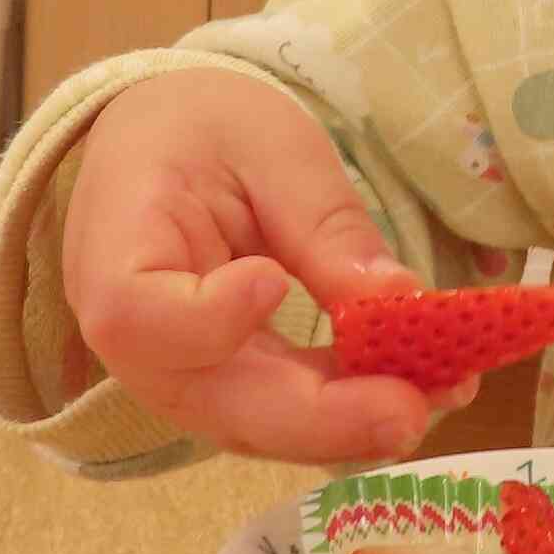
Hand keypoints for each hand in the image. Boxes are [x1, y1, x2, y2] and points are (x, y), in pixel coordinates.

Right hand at [59, 68, 447, 463]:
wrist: (165, 140)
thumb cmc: (206, 128)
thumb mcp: (270, 147)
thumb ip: (324, 224)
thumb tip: (398, 299)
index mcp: (115, 250)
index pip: (137, 316)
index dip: (207, 321)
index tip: (272, 283)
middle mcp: (133, 336)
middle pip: (212, 401)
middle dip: (321, 418)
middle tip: (412, 410)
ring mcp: (177, 370)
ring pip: (254, 424)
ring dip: (348, 424)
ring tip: (439, 394)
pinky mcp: (223, 381)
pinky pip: (279, 411)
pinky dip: (348, 409)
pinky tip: (421, 388)